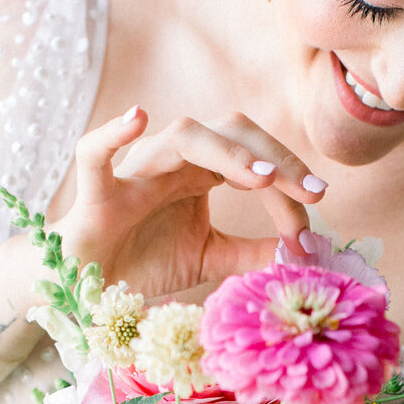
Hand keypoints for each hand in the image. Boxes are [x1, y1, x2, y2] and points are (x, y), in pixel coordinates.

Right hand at [46, 107, 325, 300]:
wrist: (87, 288)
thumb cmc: (142, 261)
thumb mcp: (210, 257)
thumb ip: (252, 253)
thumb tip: (303, 253)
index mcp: (201, 172)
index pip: (256, 159)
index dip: (290, 185)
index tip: (315, 223)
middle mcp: (173, 161)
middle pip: (232, 133)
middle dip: (277, 159)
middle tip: (314, 194)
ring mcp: (135, 171)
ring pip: (182, 135)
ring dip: (228, 152)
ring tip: (262, 177)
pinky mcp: (96, 193)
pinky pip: (95, 153)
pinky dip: (112, 133)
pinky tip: (136, 116)